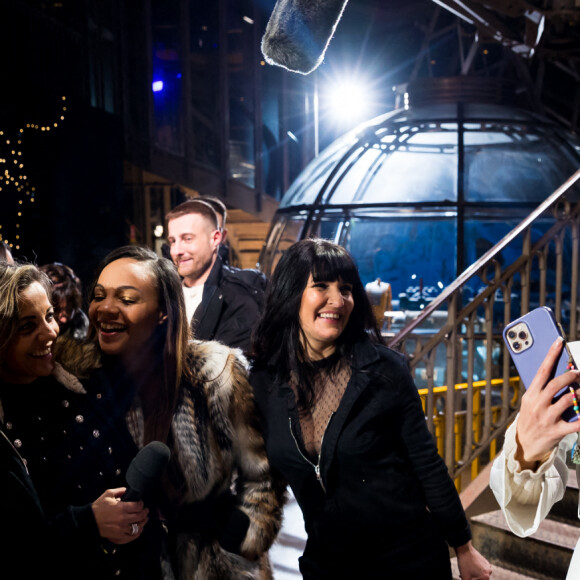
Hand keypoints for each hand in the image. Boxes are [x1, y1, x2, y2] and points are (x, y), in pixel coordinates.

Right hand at [92, 487, 148, 544]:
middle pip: (140, 516)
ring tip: (145, 519)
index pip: (138, 506)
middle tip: (146, 510)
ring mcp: (121, 529)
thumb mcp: (108, 494)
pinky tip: (139, 530)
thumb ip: (120, 490)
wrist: (89, 521)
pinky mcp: (118, 536)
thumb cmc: (98, 507)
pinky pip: (131, 537)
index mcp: (121, 508)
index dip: (141, 504)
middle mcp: (123, 519)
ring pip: (138, 527)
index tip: (141, 503)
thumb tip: (128, 490)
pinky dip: (137, 534)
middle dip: (145, 512)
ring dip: (143, 522)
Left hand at [455, 541, 491, 579]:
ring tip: (466, 572)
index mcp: (486, 577)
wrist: (464, 549)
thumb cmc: (465, 564)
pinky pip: (481, 568)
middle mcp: (489, 571)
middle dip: (473, 579)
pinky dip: (476, 569)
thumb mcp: (465, 578)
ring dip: (474, 575)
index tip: (466, 577)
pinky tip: (469, 566)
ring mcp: (488, 565)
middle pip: (481, 579)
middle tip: (464, 576)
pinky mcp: (485, 561)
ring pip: (481, 574)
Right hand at [515, 338, 579, 469]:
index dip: (551, 355)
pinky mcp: (556, 431)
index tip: (559, 342)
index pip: (541, 370)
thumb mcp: (531, 402)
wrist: (524, 444)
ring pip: (567, 400)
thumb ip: (543, 390)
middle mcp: (538, 404)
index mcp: (531, 394)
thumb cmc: (531, 419)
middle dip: (571, 376)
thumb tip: (562, 376)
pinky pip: (576, 424)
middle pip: (556, 384)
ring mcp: (546, 418)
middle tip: (579, 373)